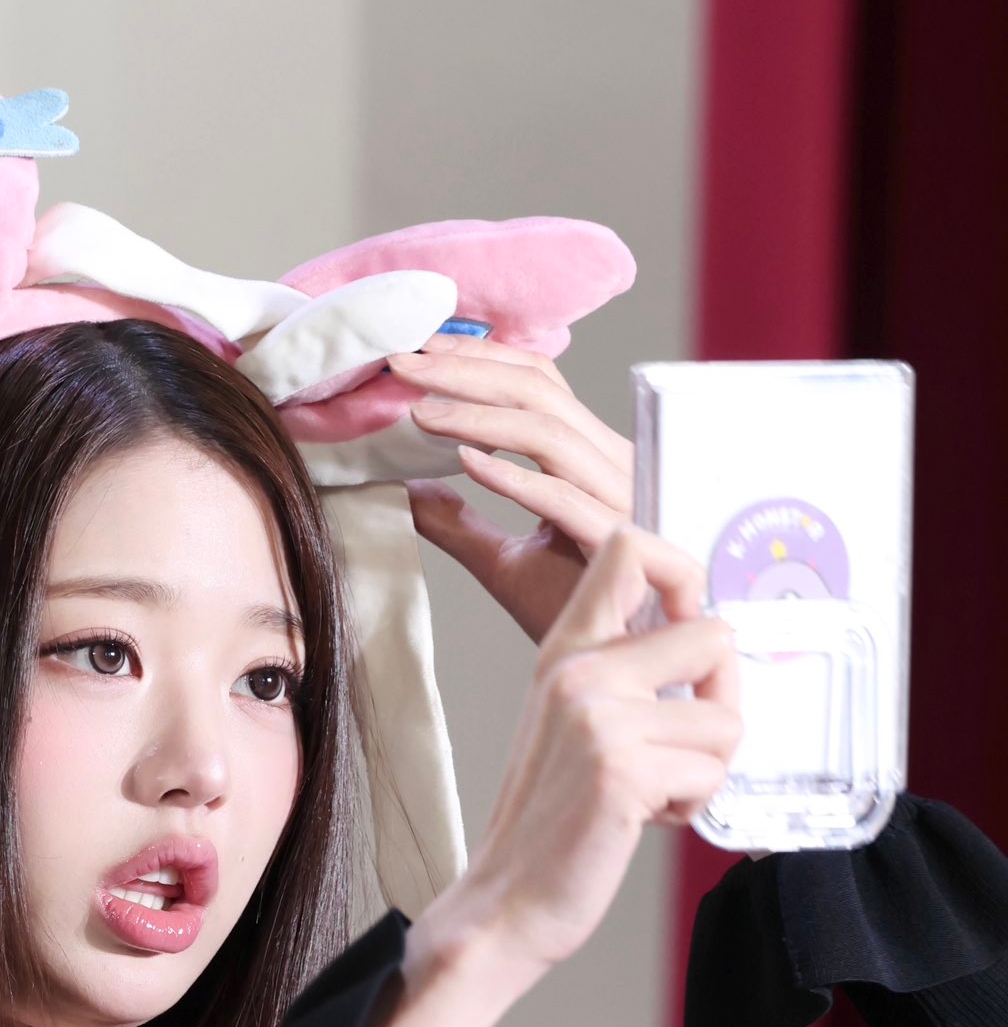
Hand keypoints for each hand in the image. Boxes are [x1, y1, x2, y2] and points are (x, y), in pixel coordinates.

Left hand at [386, 334, 633, 645]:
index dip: (476, 360)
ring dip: (478, 417)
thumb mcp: (503, 561)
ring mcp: (623, 500)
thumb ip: (457, 522)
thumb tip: (405, 487)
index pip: (536, 384)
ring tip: (420, 413)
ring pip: (551, 433)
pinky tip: (469, 463)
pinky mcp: (623, 543)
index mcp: (590, 461)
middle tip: (403, 363)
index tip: (415, 353)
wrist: (621, 673)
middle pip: (540, 391)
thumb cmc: (577, 616)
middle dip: (465, 370)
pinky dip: (516, 476)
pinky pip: (567, 498)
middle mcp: (613, 467)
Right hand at [421, 520, 742, 982]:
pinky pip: (712, 771)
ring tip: (653, 792)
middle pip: (713, 633)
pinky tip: (643, 818)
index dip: (685, 570)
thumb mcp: (574, 722)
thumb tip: (710, 639)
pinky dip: (692, 806)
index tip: (691, 622)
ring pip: (726, 715)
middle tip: (686, 744)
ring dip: (707, 767)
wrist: (506, 902)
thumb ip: (625, 672)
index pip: (629, 547)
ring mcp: (600, 717)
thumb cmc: (551, 821)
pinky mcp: (623, 769)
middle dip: (722, 698)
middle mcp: (580, 670)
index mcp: (566, 650)